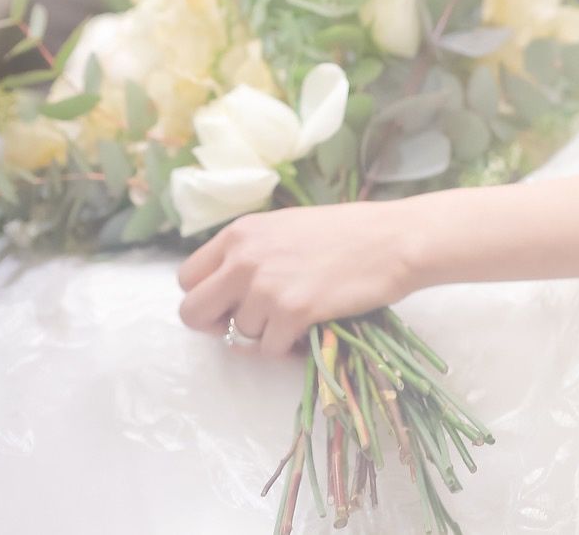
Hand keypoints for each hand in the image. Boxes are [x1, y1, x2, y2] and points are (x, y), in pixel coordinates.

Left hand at [177, 200, 417, 357]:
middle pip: (193, 312)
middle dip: (215, 326)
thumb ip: (250, 253)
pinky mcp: (291, 313)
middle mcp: (244, 257)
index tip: (226, 305)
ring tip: (297, 316)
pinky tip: (310, 327)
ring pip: (238, 336)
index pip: (187, 278)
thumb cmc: (345, 232)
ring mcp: (266, 286)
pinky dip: (287, 348)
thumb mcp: (285, 228)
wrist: (391, 239)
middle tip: (246, 325)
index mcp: (240, 232)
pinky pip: (269, 350)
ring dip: (265, 334)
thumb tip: (225, 291)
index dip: (204, 297)